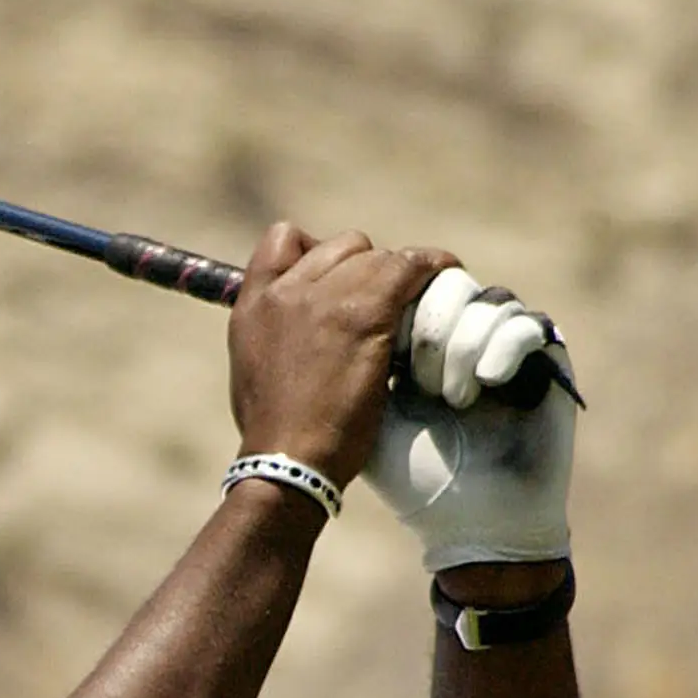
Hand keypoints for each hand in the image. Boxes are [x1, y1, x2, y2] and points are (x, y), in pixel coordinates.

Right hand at [226, 225, 455, 491]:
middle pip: (343, 246)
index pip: (285, 239)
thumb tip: (307, 327)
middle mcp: (285, 290)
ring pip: (378, 258)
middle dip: (367, 268)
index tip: (339, 279)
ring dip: (400, 276)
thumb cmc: (275, 431)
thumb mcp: (252, 368)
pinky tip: (445, 274)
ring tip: (419, 297)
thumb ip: (276, 331)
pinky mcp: (364, 313)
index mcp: (252, 303)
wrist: (287, 459)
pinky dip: (431, 267)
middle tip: (386, 304)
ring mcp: (325, 298)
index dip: (319, 251)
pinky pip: (408, 268)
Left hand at [366, 269, 578, 570]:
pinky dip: (499, 348)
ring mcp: (505, 346)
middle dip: (426, 324)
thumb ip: (352, 357)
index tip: (386, 355)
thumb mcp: (367, 413)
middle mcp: (463, 336)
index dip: (396, 305)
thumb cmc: (413, 481)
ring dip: (459, 345)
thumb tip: (340, 300)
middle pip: (447, 279)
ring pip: (485, 299)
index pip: (408, 281)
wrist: (470, 526)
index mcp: (418, 341)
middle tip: (414, 379)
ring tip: (449, 397)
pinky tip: (484, 384)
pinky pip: (524, 324)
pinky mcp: (546, 363)